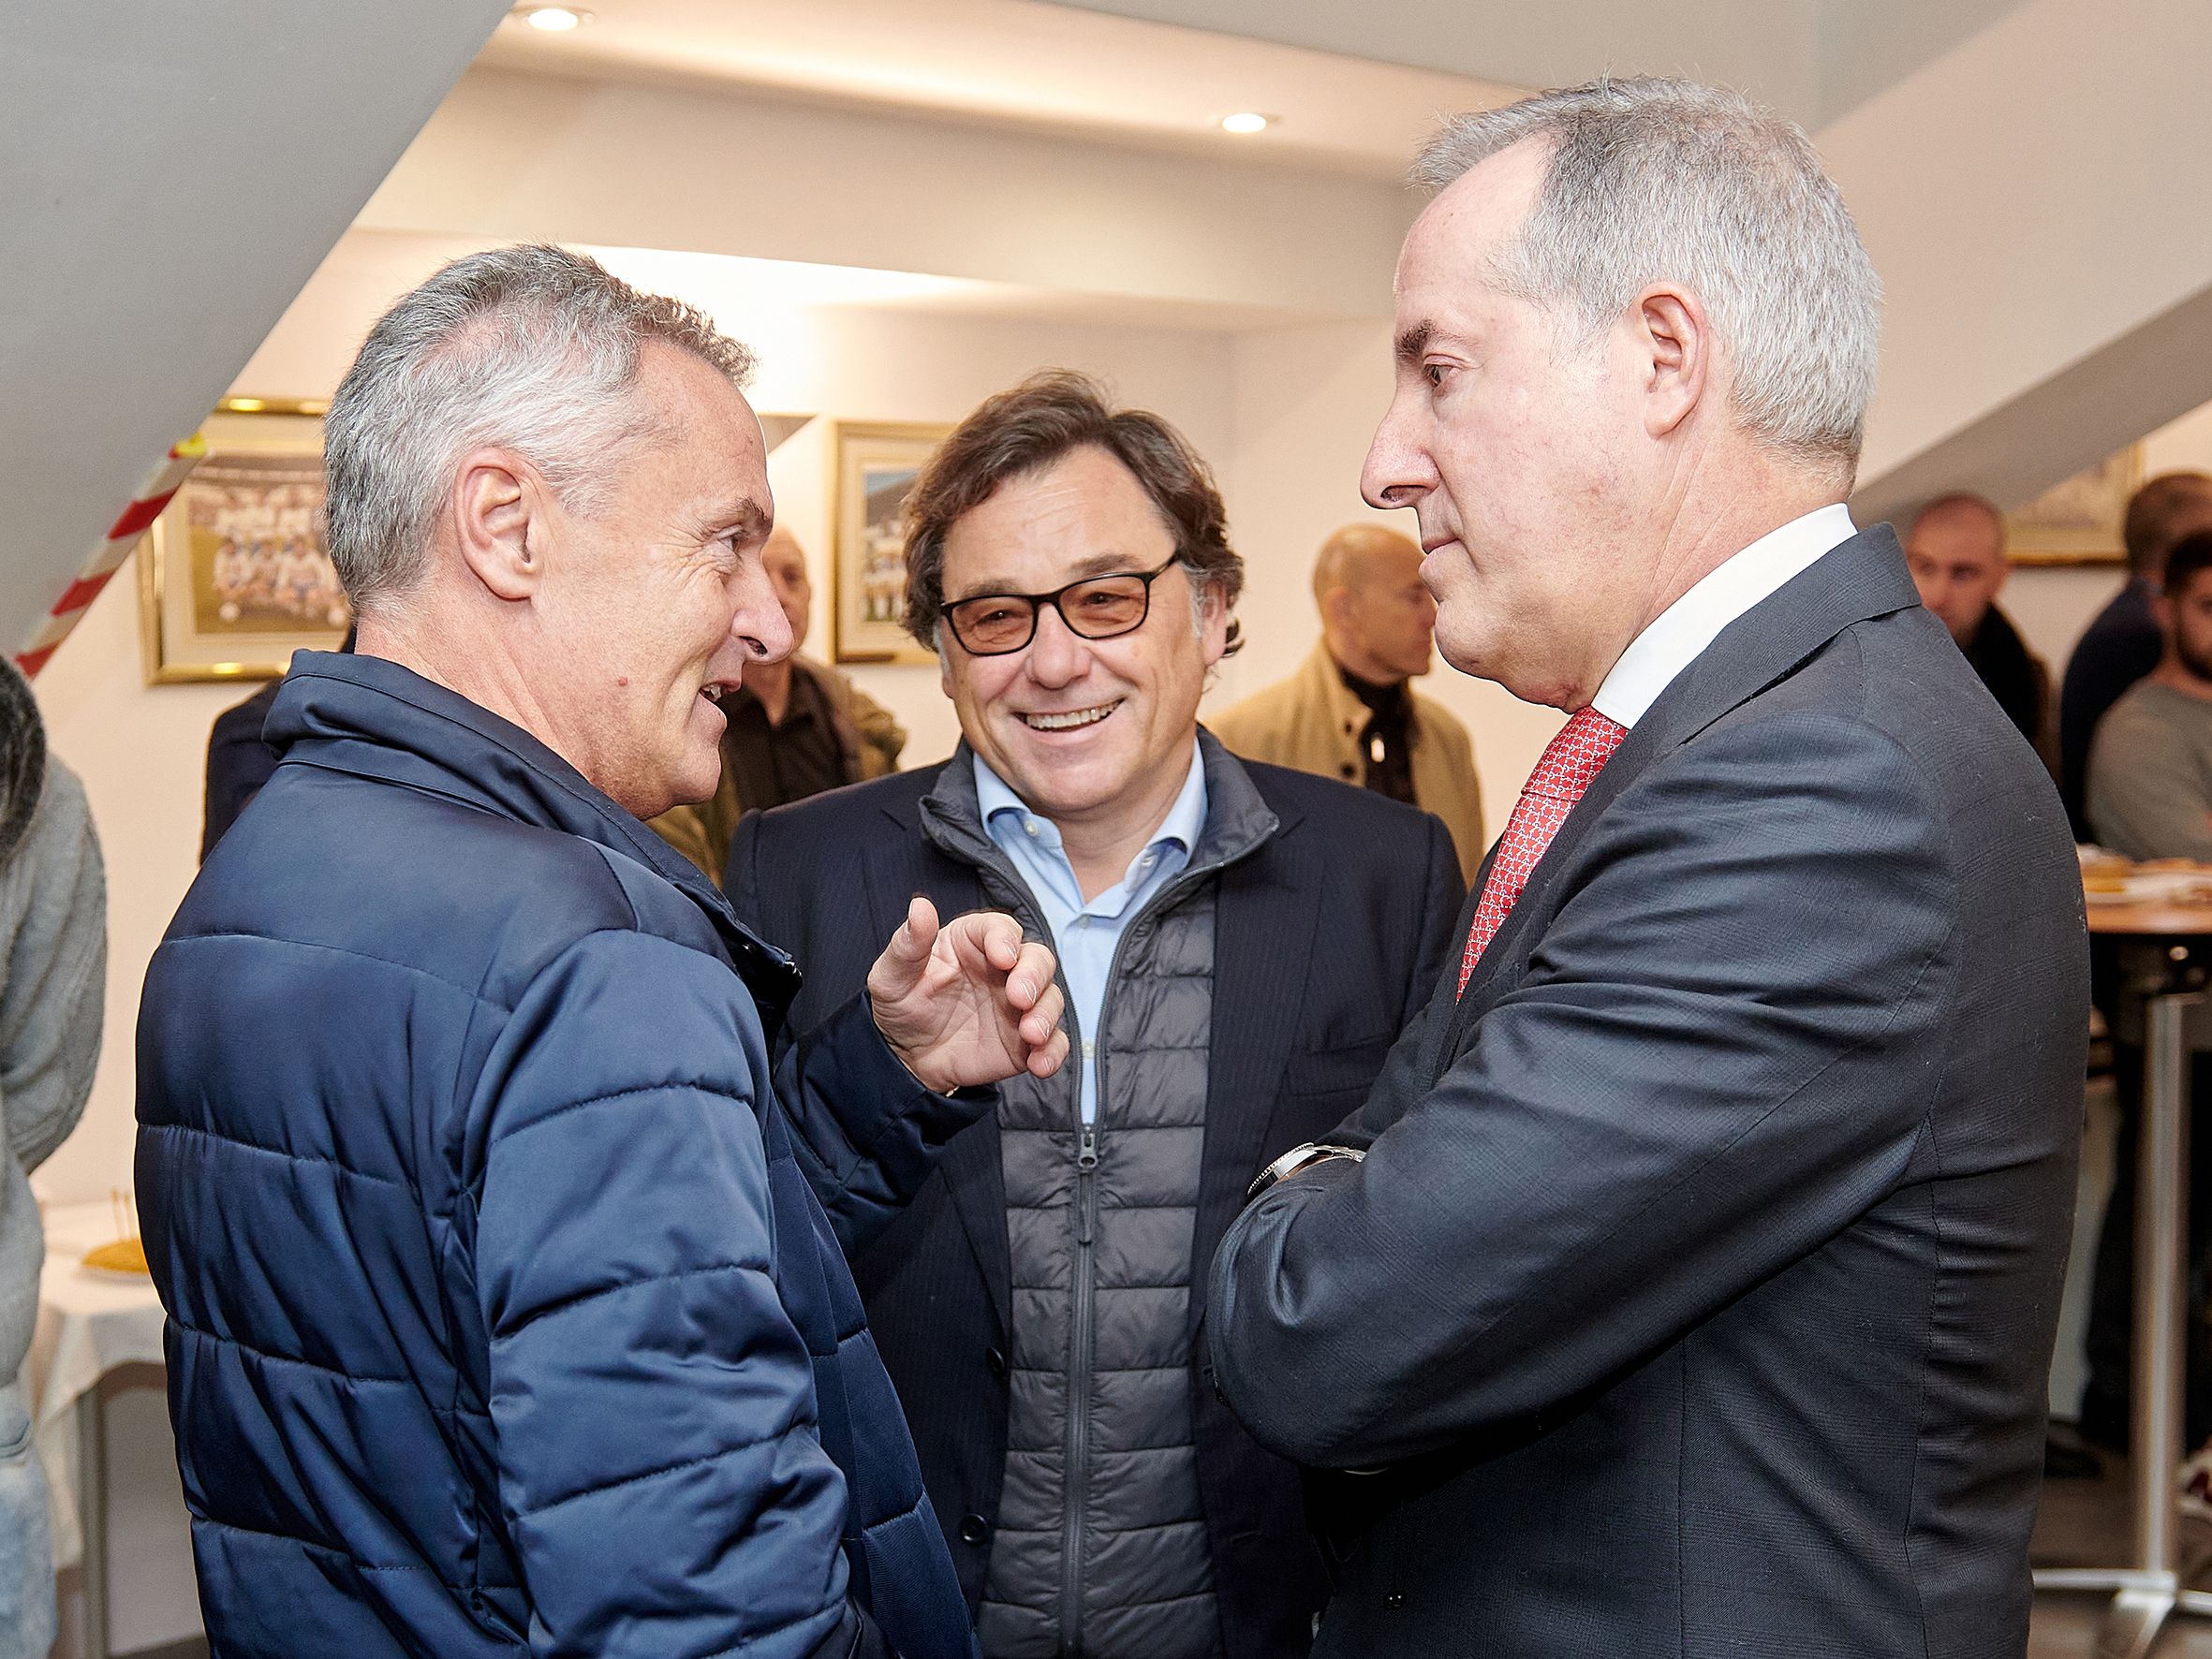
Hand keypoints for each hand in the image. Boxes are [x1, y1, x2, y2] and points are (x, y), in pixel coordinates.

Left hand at [868, 896, 1067, 1091]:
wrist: (907, 1056)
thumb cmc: (901, 1005)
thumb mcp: (893, 975)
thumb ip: (908, 944)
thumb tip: (919, 906)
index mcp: (973, 942)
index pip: (1000, 928)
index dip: (1005, 939)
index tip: (1003, 957)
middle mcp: (1004, 969)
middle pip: (1038, 958)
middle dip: (1034, 976)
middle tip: (1019, 998)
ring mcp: (1019, 1005)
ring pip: (1050, 999)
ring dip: (1047, 1015)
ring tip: (1030, 1035)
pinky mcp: (1026, 1040)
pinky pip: (1053, 1042)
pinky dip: (1053, 1052)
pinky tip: (1039, 1064)